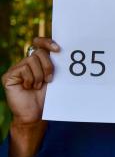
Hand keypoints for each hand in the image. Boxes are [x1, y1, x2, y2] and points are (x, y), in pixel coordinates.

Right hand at [2, 37, 58, 156]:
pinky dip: (30, 79)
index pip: (40, 44)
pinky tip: (28, 88)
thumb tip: (63, 50)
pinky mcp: (9, 75)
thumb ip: (55, 65)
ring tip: (37, 86)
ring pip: (32, 61)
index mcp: (38, 62)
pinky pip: (23, 69)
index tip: (58, 49)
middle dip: (48, 66)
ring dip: (39, 76)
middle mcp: (26, 63)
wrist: (36, 114)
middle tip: (50, 79)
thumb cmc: (47, 97)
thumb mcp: (54, 79)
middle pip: (39, 52)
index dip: (47, 42)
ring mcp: (16, 69)